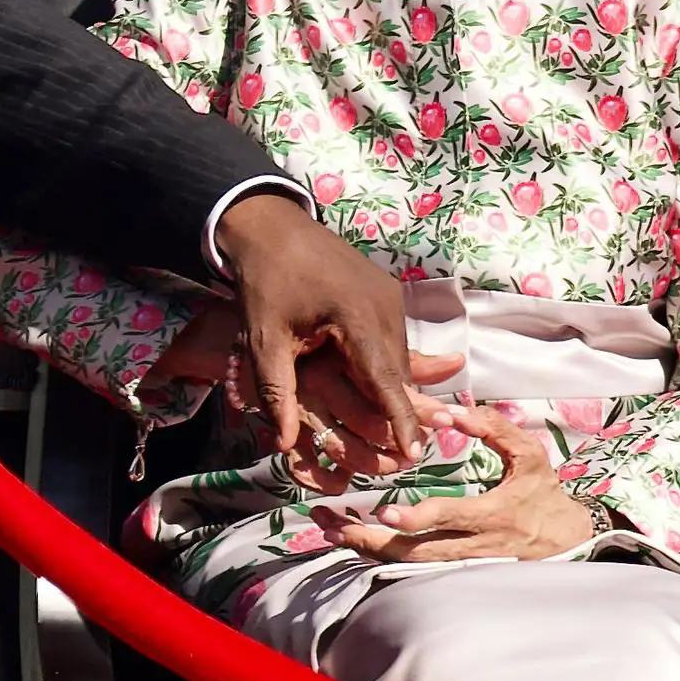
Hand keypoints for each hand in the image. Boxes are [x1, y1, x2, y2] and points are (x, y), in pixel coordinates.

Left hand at [209, 194, 462, 489]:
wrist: (271, 226)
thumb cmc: (264, 281)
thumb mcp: (264, 339)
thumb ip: (275, 391)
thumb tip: (282, 443)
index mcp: (358, 316)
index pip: (387, 380)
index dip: (401, 420)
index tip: (415, 454)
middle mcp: (385, 305)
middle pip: (397, 372)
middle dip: (400, 411)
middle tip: (401, 454)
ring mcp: (390, 296)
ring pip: (397, 357)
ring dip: (392, 388)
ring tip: (393, 429)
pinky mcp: (387, 292)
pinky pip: (392, 339)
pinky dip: (385, 364)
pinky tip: (377, 387)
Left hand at [313, 405, 599, 563]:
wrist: (567, 541)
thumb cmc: (544, 494)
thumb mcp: (530, 455)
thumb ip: (495, 430)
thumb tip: (454, 411)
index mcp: (495, 514)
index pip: (452, 519)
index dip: (419, 519)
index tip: (386, 514)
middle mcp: (476, 546)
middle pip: (419, 553)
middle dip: (374, 542)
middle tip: (335, 528)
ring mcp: (465, 564)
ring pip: (412, 566)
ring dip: (370, 552)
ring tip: (332, 532)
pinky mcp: (456, 572)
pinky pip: (415, 570)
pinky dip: (383, 559)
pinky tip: (354, 544)